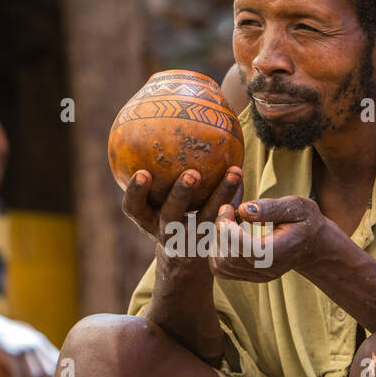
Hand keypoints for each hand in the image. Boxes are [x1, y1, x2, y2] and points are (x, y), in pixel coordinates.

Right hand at [0, 303, 56, 376]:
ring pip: (36, 376)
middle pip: (49, 372)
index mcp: (42, 344)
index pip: (58, 365)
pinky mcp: (12, 353)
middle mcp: (37, 345)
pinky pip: (19, 375)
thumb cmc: (6, 341)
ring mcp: (25, 348)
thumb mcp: (24, 344)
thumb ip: (36, 356)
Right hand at [122, 166, 243, 270]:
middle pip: (172, 214)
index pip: (134, 208)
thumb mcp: (150, 202)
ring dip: (222, 194)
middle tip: (192, 173)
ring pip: (209, 218)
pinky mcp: (214, 240)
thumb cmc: (163, 213)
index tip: (142, 172)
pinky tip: (241, 175)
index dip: (137, 192)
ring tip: (234, 171)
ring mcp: (193, 239)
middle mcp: (166, 232)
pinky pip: (228, 218)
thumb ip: (149, 173)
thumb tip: (147, 122)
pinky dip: (236, 198)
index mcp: (147, 220)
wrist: (183, 254)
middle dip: (181, 194)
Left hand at [208, 195, 327, 282]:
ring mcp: (256, 276)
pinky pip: (220, 269)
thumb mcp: (297, 207)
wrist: (311, 244)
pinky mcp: (247, 276)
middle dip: (220, 230)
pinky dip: (216, 249)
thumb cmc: (304, 220)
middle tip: (226, 208)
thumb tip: (243, 210)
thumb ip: (271, 208)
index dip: (231, 232)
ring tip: (227, 219)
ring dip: (216, 240)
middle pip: (230, 258)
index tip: (227, 208)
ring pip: (221, 265)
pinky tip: (226, 233)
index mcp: (281, 252)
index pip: (250, 250)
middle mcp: (267, 270)